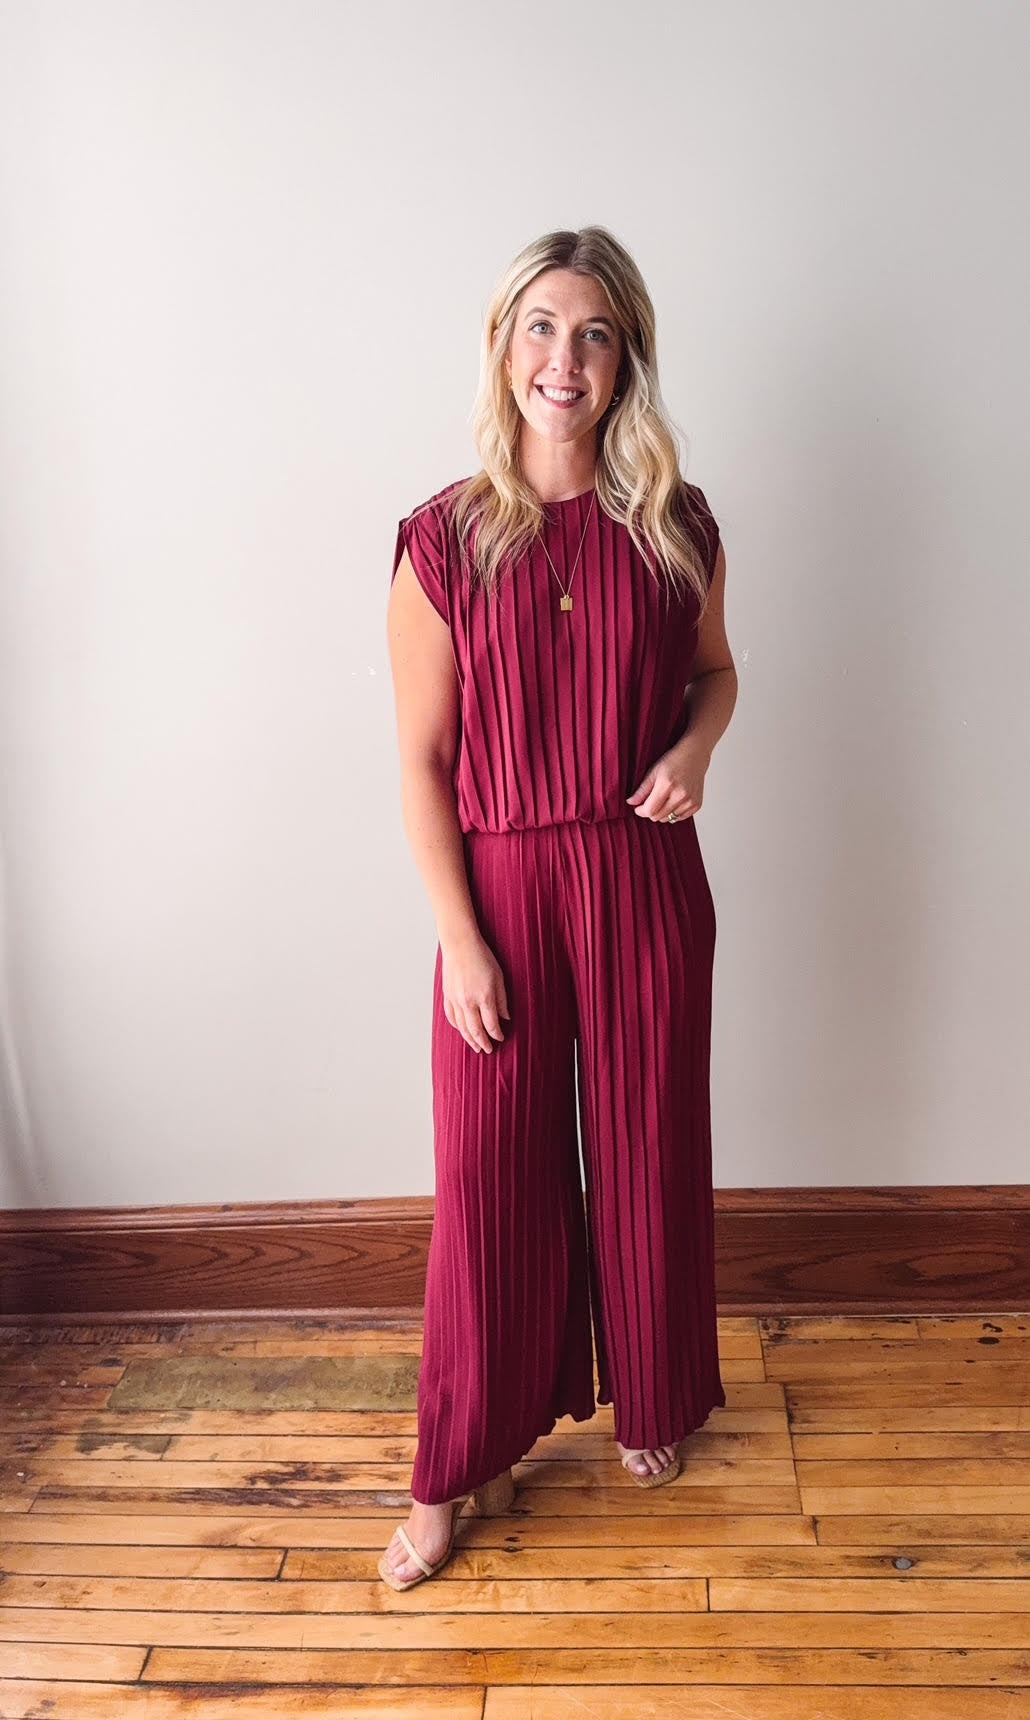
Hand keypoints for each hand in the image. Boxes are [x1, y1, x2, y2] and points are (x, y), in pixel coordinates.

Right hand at [440, 929, 510, 1053]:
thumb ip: (502, 999)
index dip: (497, 1034)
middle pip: (475, 1030)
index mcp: (484, 996)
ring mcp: (455, 1000)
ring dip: (469, 1039)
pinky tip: (462, 1031)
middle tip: (488, 1050)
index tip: (501, 1038)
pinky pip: (451, 1017)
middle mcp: (468, 1001)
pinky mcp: (447, 996)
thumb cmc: (482, 957)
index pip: (491, 1024)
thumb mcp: (499, 977)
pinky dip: (457, 1027)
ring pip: (462, 1027)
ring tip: (476, 1047)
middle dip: (483, 1042)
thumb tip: (506, 1017)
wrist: (460, 944)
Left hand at [626, 736, 710, 820]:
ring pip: (668, 819)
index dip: (641, 811)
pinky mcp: (696, 805)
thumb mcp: (653, 771)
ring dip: (662, 812)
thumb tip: (630, 802)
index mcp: (667, 784)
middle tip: (650, 801)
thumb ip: (642, 790)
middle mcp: (681, 795)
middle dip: (650, 811)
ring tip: (663, 798)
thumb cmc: (673, 761)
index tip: (638, 808)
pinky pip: (679, 818)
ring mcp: (690, 801)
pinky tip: (674, 800)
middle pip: (658, 817)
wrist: (695, 756)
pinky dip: (673, 812)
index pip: (650, 810)